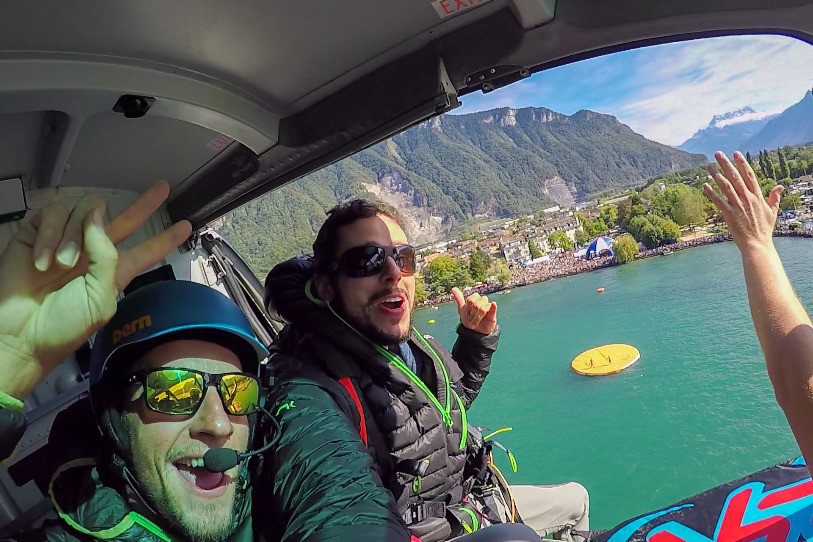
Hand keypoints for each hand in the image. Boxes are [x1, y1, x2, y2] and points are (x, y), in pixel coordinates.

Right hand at [0, 181, 191, 397]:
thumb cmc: (63, 326)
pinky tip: (42, 261)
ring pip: (84, 212)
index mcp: (114, 272)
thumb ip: (106, 256)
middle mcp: (93, 252)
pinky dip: (50, 235)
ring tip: (61, 265)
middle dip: (144, 204)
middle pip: (124, 221)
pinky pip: (53, 215)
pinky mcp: (37, 234)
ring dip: (74, 236)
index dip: (164, 239)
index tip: (186, 226)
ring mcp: (66, 241)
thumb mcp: (99, 297)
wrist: (20, 334)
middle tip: (163, 187)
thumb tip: (98, 218)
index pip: (145, 251)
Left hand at [451, 287, 496, 334]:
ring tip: (476, 322)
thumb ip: (459, 299)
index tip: (467, 314)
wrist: (476, 331)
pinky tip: (493, 304)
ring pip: (483, 308)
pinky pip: (493, 308)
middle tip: (471, 320)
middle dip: (472, 314)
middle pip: (476, 304)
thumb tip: (453, 288)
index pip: (471, 299)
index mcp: (474, 300)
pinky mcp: (493, 313)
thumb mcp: (462, 310)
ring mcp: (487, 307)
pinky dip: (493, 306)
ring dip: (477, 317)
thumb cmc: (469, 319)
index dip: (468, 308)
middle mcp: (481, 302)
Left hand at [703, 151, 782, 251]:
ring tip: (708, 166)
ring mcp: (738, 206)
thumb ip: (774, 198)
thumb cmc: (764, 229)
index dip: (742, 163)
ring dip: (716, 175)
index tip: (735, 153)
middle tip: (717, 153)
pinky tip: (704, 185)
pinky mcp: (729, 214)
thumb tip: (780, 186)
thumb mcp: (773, 212)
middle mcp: (747, 198)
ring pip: (725, 186)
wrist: (757, 244)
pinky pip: (718, 201)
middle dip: (726, 164)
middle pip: (735, 177)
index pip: (749, 175)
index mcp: (757, 196)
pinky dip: (711, 192)